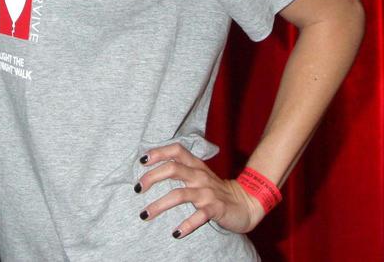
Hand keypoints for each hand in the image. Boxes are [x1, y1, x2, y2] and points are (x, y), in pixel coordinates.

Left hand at [136, 144, 264, 237]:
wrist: (245, 203)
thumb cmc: (216, 190)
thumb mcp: (199, 175)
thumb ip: (181, 169)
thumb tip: (151, 170)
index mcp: (196, 165)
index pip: (176, 150)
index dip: (159, 152)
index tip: (142, 160)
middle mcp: (200, 176)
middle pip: (173, 169)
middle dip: (152, 177)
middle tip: (138, 189)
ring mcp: (208, 192)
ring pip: (180, 194)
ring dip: (160, 205)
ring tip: (145, 214)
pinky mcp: (216, 208)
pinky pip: (199, 216)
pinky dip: (186, 225)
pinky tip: (175, 233)